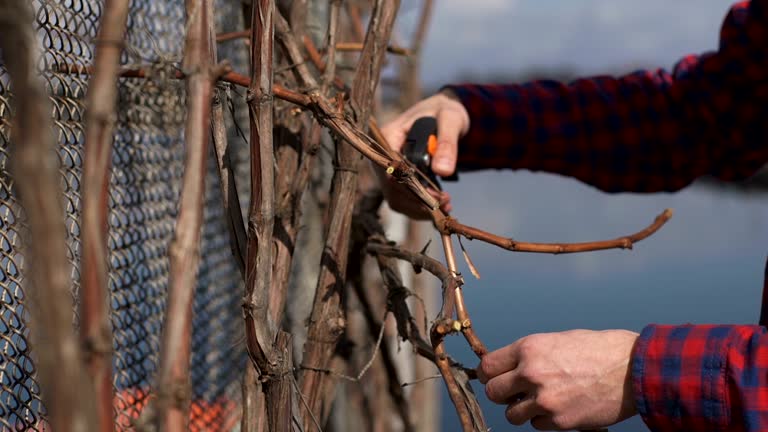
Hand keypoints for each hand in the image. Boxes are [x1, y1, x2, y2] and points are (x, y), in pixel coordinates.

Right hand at [378, 90, 469, 218]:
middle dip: (418, 200)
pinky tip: (442, 206)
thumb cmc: (444, 112)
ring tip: (446, 205)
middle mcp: (382, 156)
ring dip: (420, 208)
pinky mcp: (398, 182)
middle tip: (445, 201)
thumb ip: (447, 143)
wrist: (445, 116)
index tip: (432, 195)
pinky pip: (404, 202)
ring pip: (397, 199)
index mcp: (388, 136)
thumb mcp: (450, 120)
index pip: (388, 167)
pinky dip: (422, 209)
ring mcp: (388, 172)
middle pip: (391, 188)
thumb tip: (443, 171)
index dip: (406, 185)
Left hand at [478, 330, 638, 430]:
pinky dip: (543, 420)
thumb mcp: (556, 341)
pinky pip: (536, 425)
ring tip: (540, 401)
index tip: (494, 378)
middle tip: (515, 392)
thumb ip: (530, 355)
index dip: (489, 374)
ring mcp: (545, 399)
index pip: (488, 367)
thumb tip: (508, 369)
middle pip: (493, 392)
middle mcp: (532, 372)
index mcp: (529, 348)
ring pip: (512, 414)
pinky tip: (559, 408)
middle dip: (502, 394)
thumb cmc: (597, 350)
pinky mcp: (560, 421)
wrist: (632, 369)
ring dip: (522, 410)